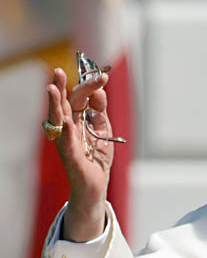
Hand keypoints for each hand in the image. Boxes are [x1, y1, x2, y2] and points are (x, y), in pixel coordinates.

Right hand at [46, 67, 112, 240]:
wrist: (95, 186)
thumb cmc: (96, 157)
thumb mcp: (102, 129)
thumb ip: (100, 110)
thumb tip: (99, 89)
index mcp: (75, 120)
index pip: (78, 98)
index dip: (89, 86)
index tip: (103, 76)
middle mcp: (67, 129)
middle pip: (64, 104)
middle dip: (63, 87)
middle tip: (60, 71)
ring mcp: (66, 142)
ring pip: (57, 120)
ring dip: (55, 104)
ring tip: (52, 88)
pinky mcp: (71, 158)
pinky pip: (67, 144)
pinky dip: (67, 133)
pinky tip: (67, 122)